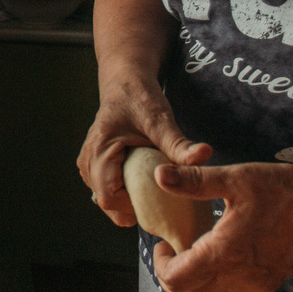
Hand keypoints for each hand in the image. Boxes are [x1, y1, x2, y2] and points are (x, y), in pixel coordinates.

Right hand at [76, 82, 212, 227]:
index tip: (160, 200)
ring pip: (107, 201)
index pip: (109, 197)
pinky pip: (107, 191)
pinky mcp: (93, 167)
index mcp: (99, 151)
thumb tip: (205, 155)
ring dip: (130, 201)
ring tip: (154, 190)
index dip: (134, 207)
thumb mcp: (161, 120)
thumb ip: (180, 144)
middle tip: (162, 199)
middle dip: (135, 208)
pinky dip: (126, 193)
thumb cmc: (140, 98)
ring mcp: (88, 165)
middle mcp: (87, 162)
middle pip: (107, 204)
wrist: (125, 83)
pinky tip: (144, 183)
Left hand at [150, 161, 292, 291]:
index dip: (161, 265)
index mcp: (226, 252)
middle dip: (172, 278)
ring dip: (193, 282)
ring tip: (193, 251)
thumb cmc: (283, 189)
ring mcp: (256, 283)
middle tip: (172, 251)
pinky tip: (219, 254)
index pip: (177, 279)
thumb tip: (159, 175)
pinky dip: (215, 281)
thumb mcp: (237, 178)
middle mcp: (240, 275)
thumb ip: (195, 181)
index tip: (163, 244)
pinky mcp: (269, 282)